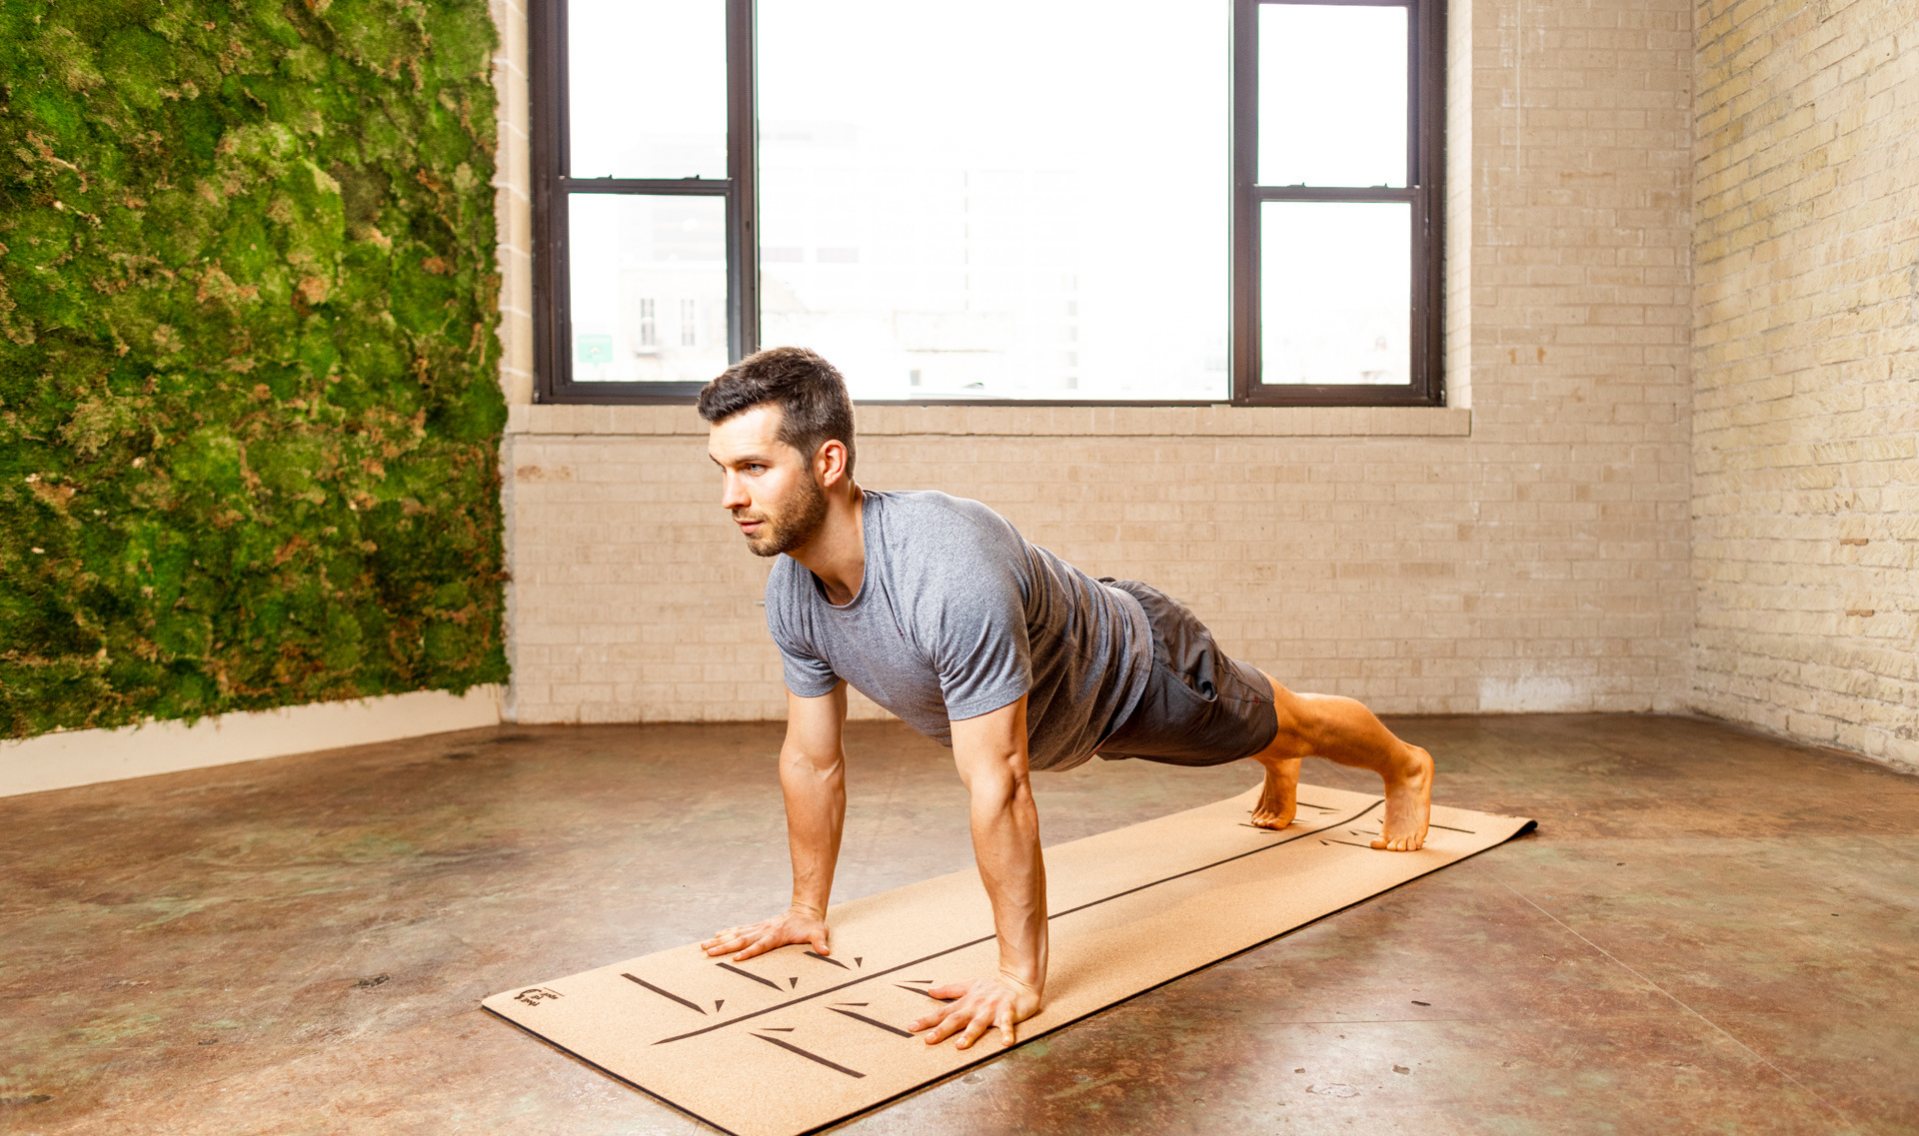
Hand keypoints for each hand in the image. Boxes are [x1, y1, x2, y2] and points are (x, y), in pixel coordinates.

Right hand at [699, 905, 828, 961]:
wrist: (806, 910)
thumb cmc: (812, 925)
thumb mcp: (819, 933)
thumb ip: (821, 943)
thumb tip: (826, 952)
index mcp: (776, 935)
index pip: (760, 945)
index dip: (748, 952)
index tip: (735, 958)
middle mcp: (764, 931)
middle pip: (741, 940)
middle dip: (724, 946)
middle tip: (707, 952)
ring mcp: (759, 928)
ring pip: (736, 935)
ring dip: (720, 940)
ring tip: (704, 946)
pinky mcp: (758, 928)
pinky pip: (740, 931)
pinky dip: (726, 933)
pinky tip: (715, 935)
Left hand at [908, 973, 1041, 1049]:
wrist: (1019, 980)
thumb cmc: (994, 986)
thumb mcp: (970, 985)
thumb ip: (950, 990)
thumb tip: (930, 991)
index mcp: (967, 1002)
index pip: (943, 1012)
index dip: (928, 1020)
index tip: (912, 1027)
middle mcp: (976, 1006)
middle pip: (957, 1019)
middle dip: (942, 1029)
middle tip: (929, 1039)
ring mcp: (992, 1009)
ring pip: (979, 1023)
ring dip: (970, 1034)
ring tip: (960, 1045)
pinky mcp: (1009, 1012)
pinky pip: (1008, 1024)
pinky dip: (1008, 1032)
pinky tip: (1007, 1043)